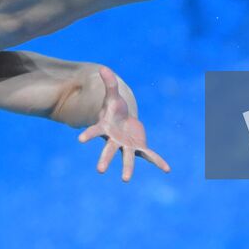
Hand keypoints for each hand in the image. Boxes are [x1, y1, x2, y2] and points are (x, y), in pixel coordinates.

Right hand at [77, 66, 170, 181]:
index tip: (80, 140)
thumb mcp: (113, 96)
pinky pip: (150, 156)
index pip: (95, 131)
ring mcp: (127, 146)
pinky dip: (158, 161)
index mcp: (106, 129)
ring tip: (125, 179)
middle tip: (100, 170)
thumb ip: (109, 84)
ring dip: (127, 168)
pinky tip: (167, 169)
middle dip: (104, 159)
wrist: (125, 121)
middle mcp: (114, 141)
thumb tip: (103, 68)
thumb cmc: (115, 110)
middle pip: (108, 150)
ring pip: (127, 158)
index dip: (88, 134)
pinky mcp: (139, 148)